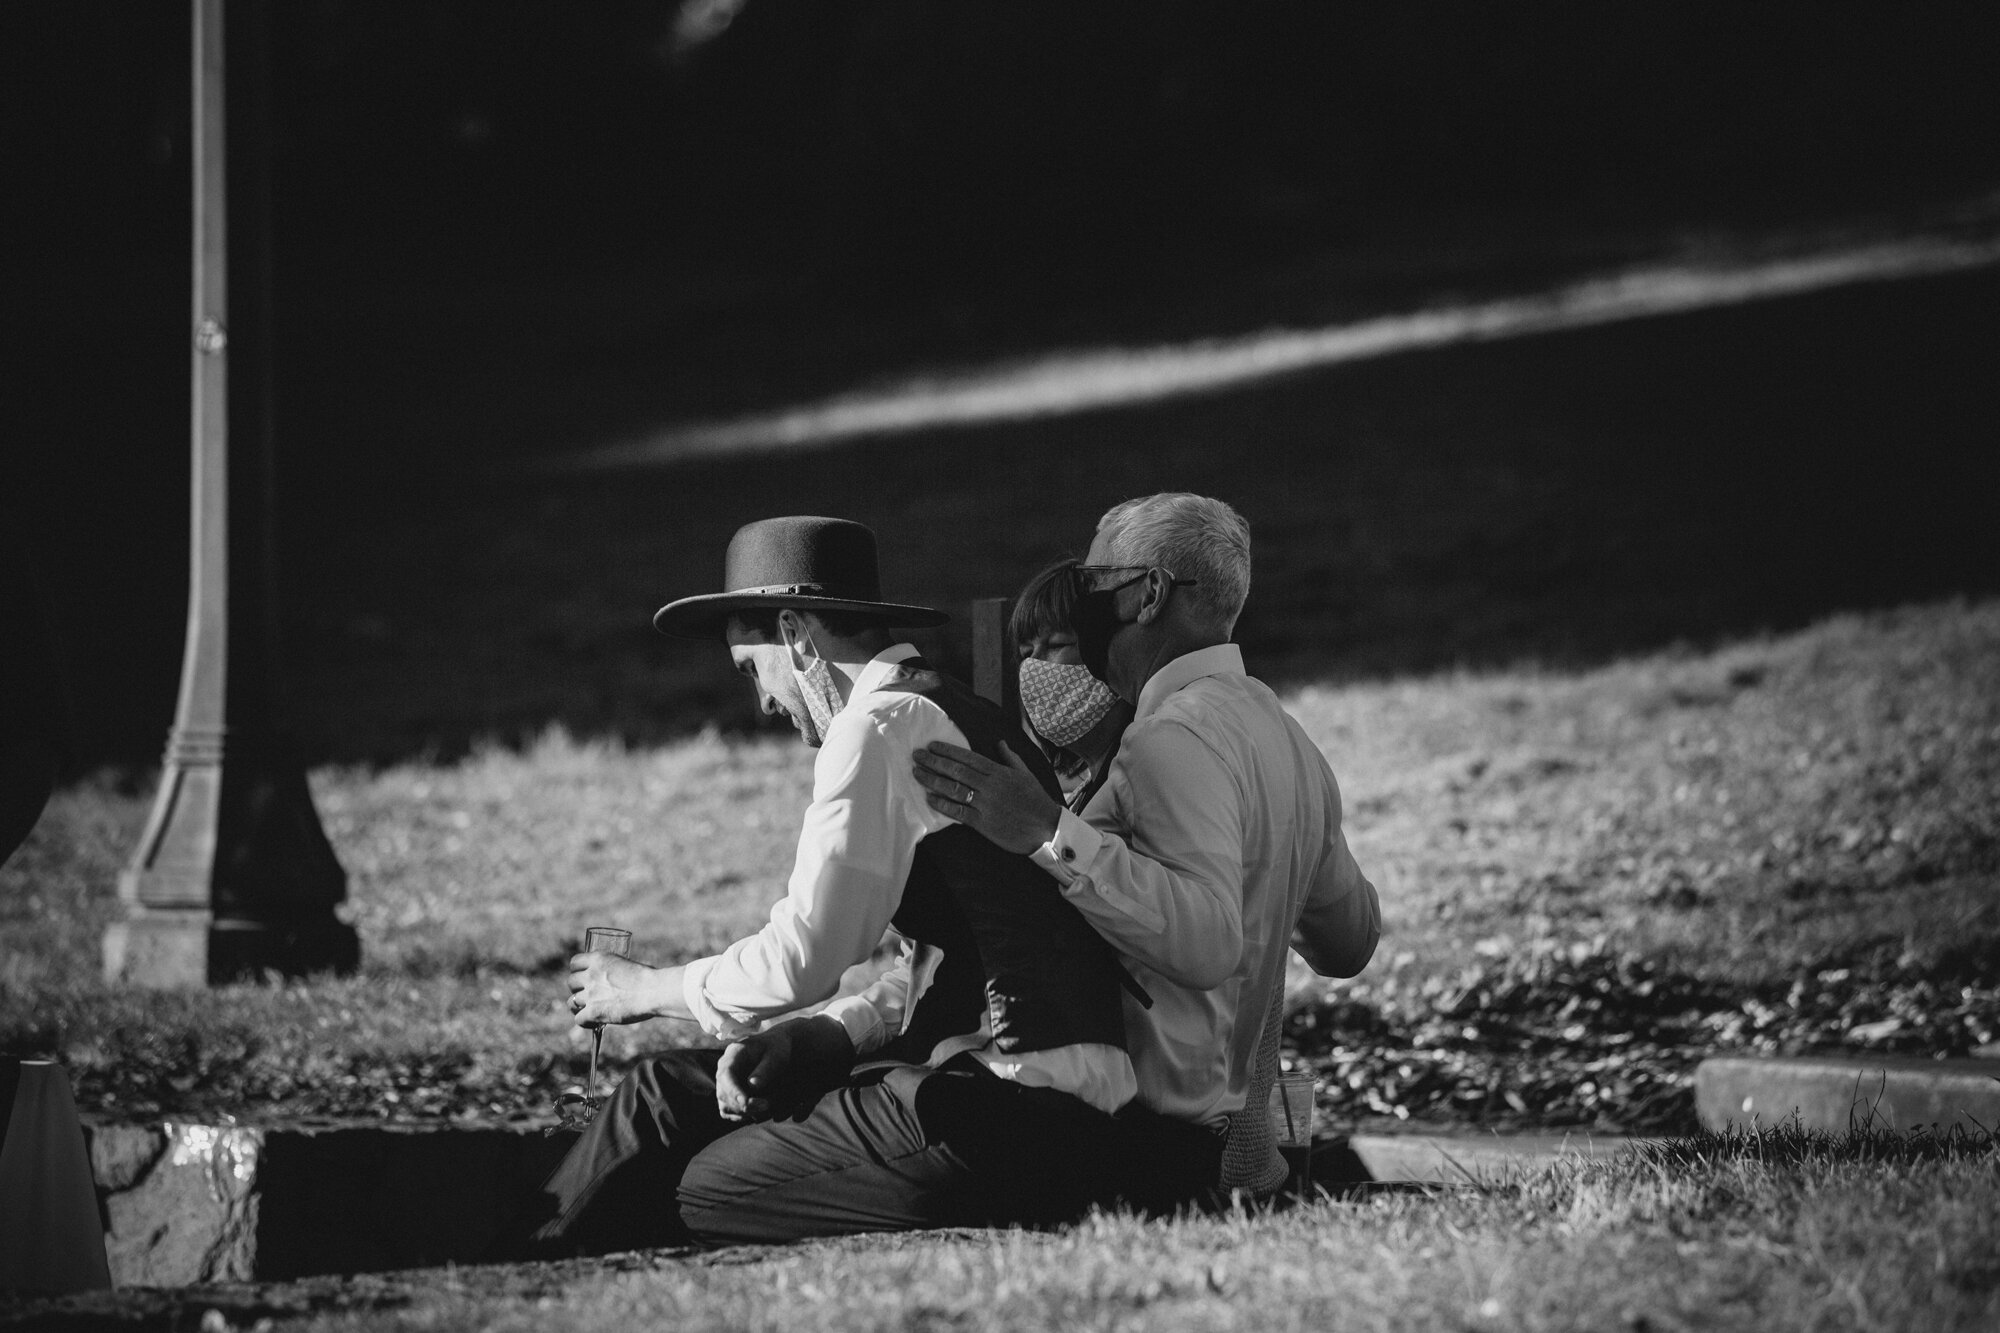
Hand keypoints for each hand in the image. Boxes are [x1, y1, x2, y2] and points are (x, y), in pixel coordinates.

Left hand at [568, 950, 657, 1027]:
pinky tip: (594, 1022)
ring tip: (588, 1010)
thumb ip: (616, 970)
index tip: (583, 976)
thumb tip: (619, 979)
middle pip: (570, 982)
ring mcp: (591, 994)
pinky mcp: (593, 1012)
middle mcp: (591, 975)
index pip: (575, 963)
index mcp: (599, 959)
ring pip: (571, 1002)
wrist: (654, 991)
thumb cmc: (649, 978)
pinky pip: (578, 1019)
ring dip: (579, 1006)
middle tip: (587, 994)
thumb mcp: (628, 965)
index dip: (577, 970)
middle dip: (577, 988)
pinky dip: (585, 1022)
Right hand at [715, 1016, 854, 1120]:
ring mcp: (725, 1082)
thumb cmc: (778, 1048)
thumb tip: (752, 1086)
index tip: (746, 1103)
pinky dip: (741, 1115)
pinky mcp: (730, 1094)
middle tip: (767, 1106)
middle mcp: (724, 1069)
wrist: (777, 1048)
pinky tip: (758, 1113)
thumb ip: (765, 1069)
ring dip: (743, 1112)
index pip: (726, 1075)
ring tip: (766, 1108)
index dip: (734, 1091)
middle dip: (743, 1105)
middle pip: (723, 1093)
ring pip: (725, 1105)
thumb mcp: (776, 1055)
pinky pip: (729, 1111)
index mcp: (733, 1053)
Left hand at [912, 741, 1060, 854]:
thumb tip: (1000, 743)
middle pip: (956, 770)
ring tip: (917, 773)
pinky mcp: (983, 823)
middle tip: (917, 756)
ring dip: (933, 780)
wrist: (1047, 828)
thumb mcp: (1026, 774)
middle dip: (934, 762)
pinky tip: (930, 799)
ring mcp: (986, 805)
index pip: (968, 757)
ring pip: (954, 789)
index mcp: (999, 772)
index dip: (948, 751)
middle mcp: (990, 786)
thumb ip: (1010, 758)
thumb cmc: (1036, 800)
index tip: (932, 746)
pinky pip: (958, 812)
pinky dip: (943, 805)